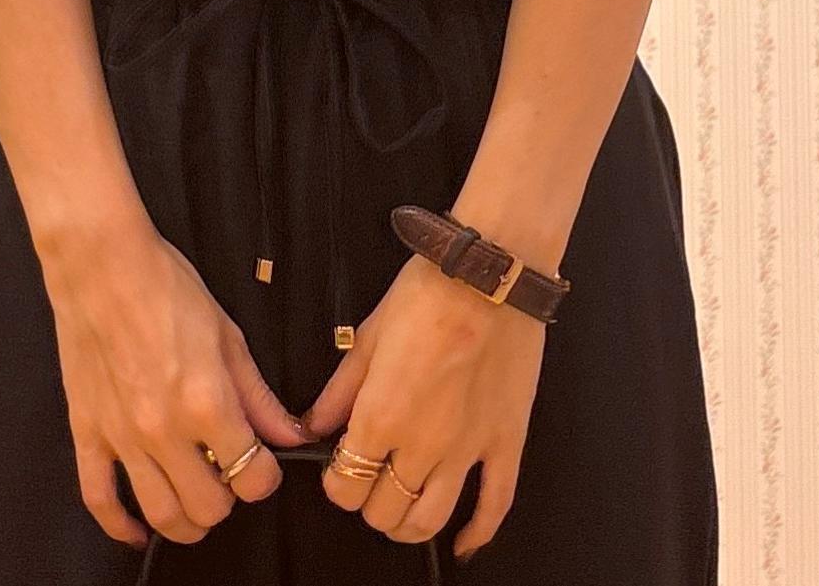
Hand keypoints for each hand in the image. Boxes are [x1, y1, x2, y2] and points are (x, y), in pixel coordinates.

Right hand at [41, 223, 309, 549]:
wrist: (103, 266)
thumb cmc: (165, 287)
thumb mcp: (228, 335)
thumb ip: (258, 394)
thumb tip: (289, 433)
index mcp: (206, 401)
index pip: (251, 477)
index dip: (265, 478)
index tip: (264, 466)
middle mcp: (165, 429)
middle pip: (208, 507)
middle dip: (228, 498)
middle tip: (229, 474)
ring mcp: (122, 437)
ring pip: (160, 514)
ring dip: (186, 521)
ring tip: (196, 502)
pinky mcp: (88, 433)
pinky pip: (99, 501)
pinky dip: (121, 527)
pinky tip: (138, 530)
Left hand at [301, 252, 545, 559]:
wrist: (489, 274)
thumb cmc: (427, 293)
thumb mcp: (368, 336)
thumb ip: (338, 391)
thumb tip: (312, 426)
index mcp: (381, 415)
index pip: (345, 487)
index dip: (337, 482)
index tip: (341, 465)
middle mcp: (422, 444)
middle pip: (385, 511)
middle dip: (369, 502)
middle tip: (370, 479)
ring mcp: (468, 449)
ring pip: (431, 521)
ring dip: (409, 524)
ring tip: (403, 508)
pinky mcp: (506, 442)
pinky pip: (494, 506)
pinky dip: (477, 535)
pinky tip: (463, 543)